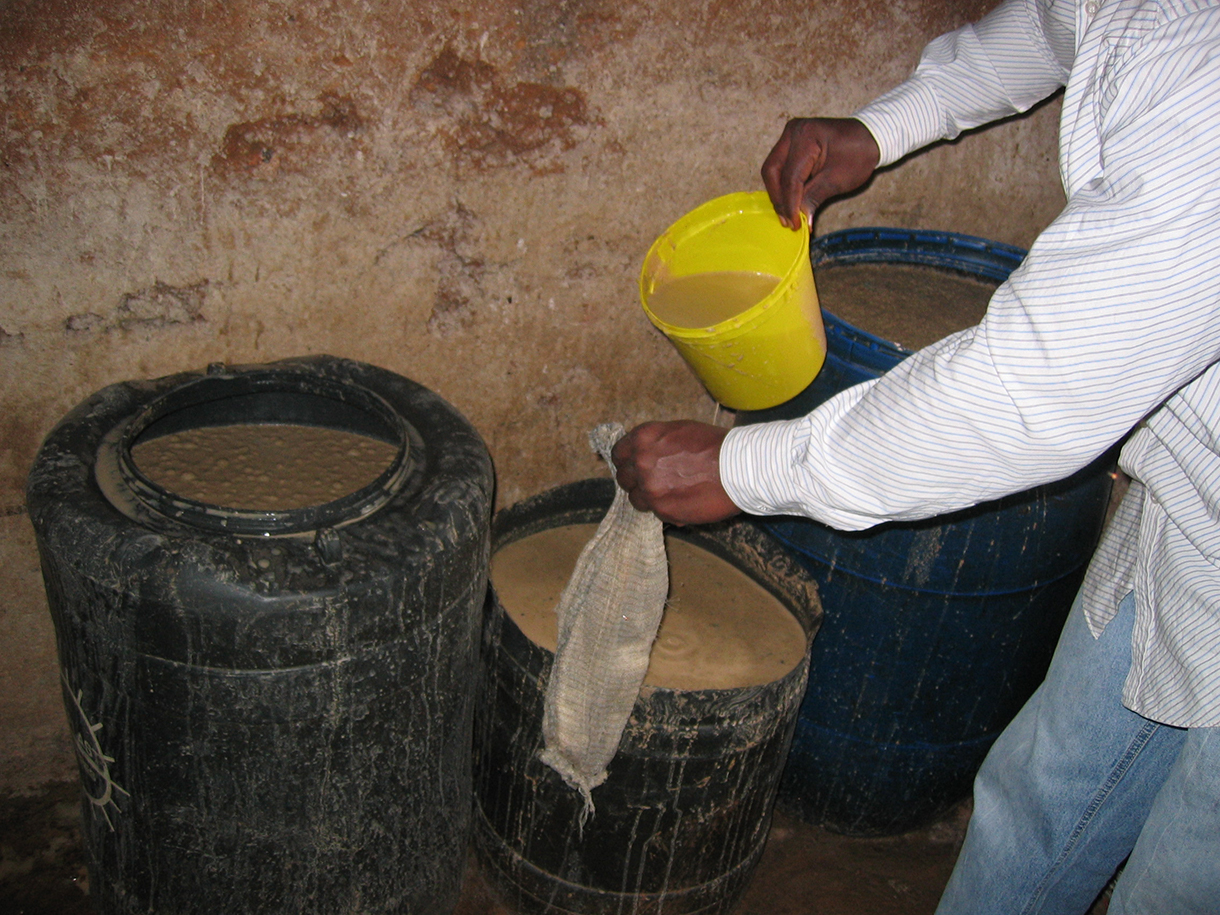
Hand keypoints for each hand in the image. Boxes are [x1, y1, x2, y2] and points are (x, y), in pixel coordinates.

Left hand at [611, 421, 739, 524]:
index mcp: (644, 438)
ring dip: (647, 497)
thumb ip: (656, 443)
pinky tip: (681, 501)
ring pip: (635, 498)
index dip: (626, 461)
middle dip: (635, 480)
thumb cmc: (714, 445)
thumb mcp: (678, 430)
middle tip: (653, 481)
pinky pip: (654, 512)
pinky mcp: (663, 509)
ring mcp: (650, 488)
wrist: (738, 467)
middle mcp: (641, 462)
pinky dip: (665, 509)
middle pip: (623, 477)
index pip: (619, 453)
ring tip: (667, 494)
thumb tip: (643, 456)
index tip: (633, 465)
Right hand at [761, 117, 880, 228]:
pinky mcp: (791, 143)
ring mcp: (790, 135)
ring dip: (778, 194)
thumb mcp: (837, 179)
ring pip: (773, 169)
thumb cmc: (858, 154)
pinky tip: (789, 202)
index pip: (791, 176)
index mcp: (806, 136)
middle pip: (772, 170)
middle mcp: (793, 132)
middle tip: (787, 220)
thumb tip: (801, 218)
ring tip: (787, 215)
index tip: (794, 223)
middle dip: (779, 198)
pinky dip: (783, 186)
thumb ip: (814, 197)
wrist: (870, 136)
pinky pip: (780, 166)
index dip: (790, 203)